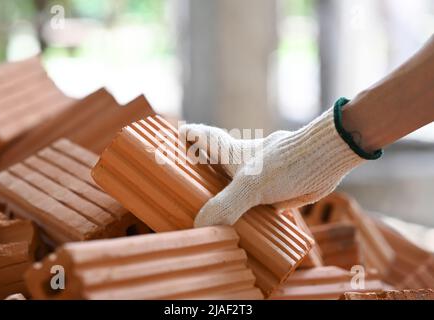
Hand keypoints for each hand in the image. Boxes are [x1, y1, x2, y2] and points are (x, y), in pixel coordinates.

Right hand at [180, 99, 380, 226]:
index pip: (201, 137)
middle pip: (214, 162)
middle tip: (181, 188)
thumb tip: (200, 226)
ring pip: (235, 184)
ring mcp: (260, 175)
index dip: (184, 136)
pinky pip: (255, 202)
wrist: (327, 158)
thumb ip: (227, 205)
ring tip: (209, 218)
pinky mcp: (276, 189)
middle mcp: (242, 163)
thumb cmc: (287, 163)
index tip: (170, 138)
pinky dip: (247, 213)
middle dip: (198, 171)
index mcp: (230, 154)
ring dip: (223, 197)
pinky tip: (244, 230)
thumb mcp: (252, 185)